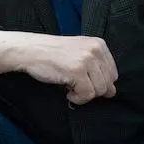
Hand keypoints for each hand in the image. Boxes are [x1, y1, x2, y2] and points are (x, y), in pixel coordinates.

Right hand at [0, 31, 117, 104]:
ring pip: (99, 91)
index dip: (98, 82)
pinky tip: (67, 91)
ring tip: (70, 87)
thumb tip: (112, 92)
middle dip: (92, 89)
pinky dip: (77, 98)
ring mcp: (86, 60)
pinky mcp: (77, 71)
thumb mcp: (78, 54)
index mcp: (99, 44)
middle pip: (108, 83)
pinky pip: (87, 95)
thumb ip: (97, 70)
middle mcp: (95, 50)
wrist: (30, 50)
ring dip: (84, 94)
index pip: (112, 73)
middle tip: (74, 84)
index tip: (82, 79)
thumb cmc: (52, 54)